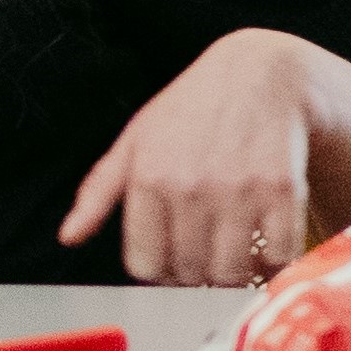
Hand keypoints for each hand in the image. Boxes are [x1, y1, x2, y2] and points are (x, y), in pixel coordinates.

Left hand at [64, 27, 326, 283]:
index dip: (158, 273)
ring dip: (234, 276)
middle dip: (195, 276)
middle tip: (206, 260)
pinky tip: (267, 247)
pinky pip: (278, 255)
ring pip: (231, 272)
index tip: (171, 263)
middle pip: (188, 273)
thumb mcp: (136, 140)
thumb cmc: (191, 110)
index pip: (145, 265)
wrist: (260, 73)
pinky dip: (274, 263)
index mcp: (148, 178)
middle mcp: (190, 186)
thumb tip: (68, 236)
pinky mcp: (282, 189)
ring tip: (236, 257)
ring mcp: (238, 189)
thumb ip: (99, 192)